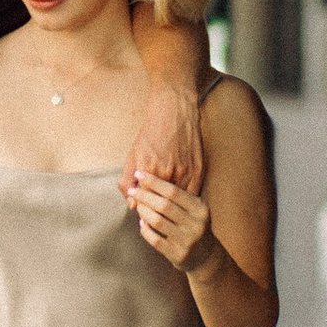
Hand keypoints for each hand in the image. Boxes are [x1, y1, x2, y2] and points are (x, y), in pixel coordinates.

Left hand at [123, 78, 204, 203]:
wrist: (174, 112)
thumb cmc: (151, 133)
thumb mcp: (133, 154)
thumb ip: (128, 180)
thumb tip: (131, 204)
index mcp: (149, 170)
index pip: (144, 202)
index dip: (143, 210)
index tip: (142, 213)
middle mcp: (168, 172)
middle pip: (161, 205)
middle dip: (156, 212)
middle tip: (153, 214)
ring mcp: (186, 172)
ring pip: (179, 201)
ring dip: (173, 209)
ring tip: (166, 211)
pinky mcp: (199, 170)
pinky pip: (193, 194)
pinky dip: (186, 201)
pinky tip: (181, 203)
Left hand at [132, 174, 212, 276]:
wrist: (206, 256)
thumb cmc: (193, 226)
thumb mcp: (193, 210)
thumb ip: (177, 197)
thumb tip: (147, 180)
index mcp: (200, 209)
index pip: (173, 191)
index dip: (154, 182)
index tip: (139, 174)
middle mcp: (196, 224)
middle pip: (164, 205)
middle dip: (144, 195)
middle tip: (132, 190)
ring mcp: (188, 241)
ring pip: (158, 221)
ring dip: (143, 211)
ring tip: (136, 205)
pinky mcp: (178, 255)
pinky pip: (155, 240)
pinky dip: (145, 230)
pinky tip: (142, 223)